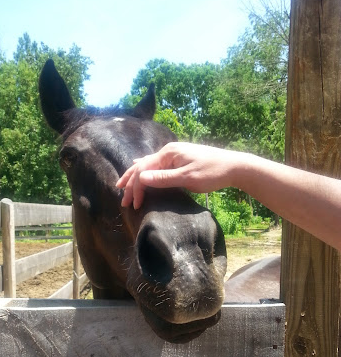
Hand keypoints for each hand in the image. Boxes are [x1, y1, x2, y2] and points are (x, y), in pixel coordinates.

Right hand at [116, 142, 240, 208]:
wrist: (234, 166)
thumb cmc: (212, 173)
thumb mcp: (187, 178)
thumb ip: (164, 178)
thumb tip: (141, 178)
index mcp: (168, 154)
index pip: (144, 170)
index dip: (137, 188)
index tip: (135, 205)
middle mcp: (168, 151)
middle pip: (143, 166)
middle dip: (131, 183)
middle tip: (123, 200)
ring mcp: (174, 154)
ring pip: (148, 165)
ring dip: (135, 176)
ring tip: (123, 185)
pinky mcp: (180, 159)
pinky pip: (156, 164)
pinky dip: (145, 169)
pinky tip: (140, 167)